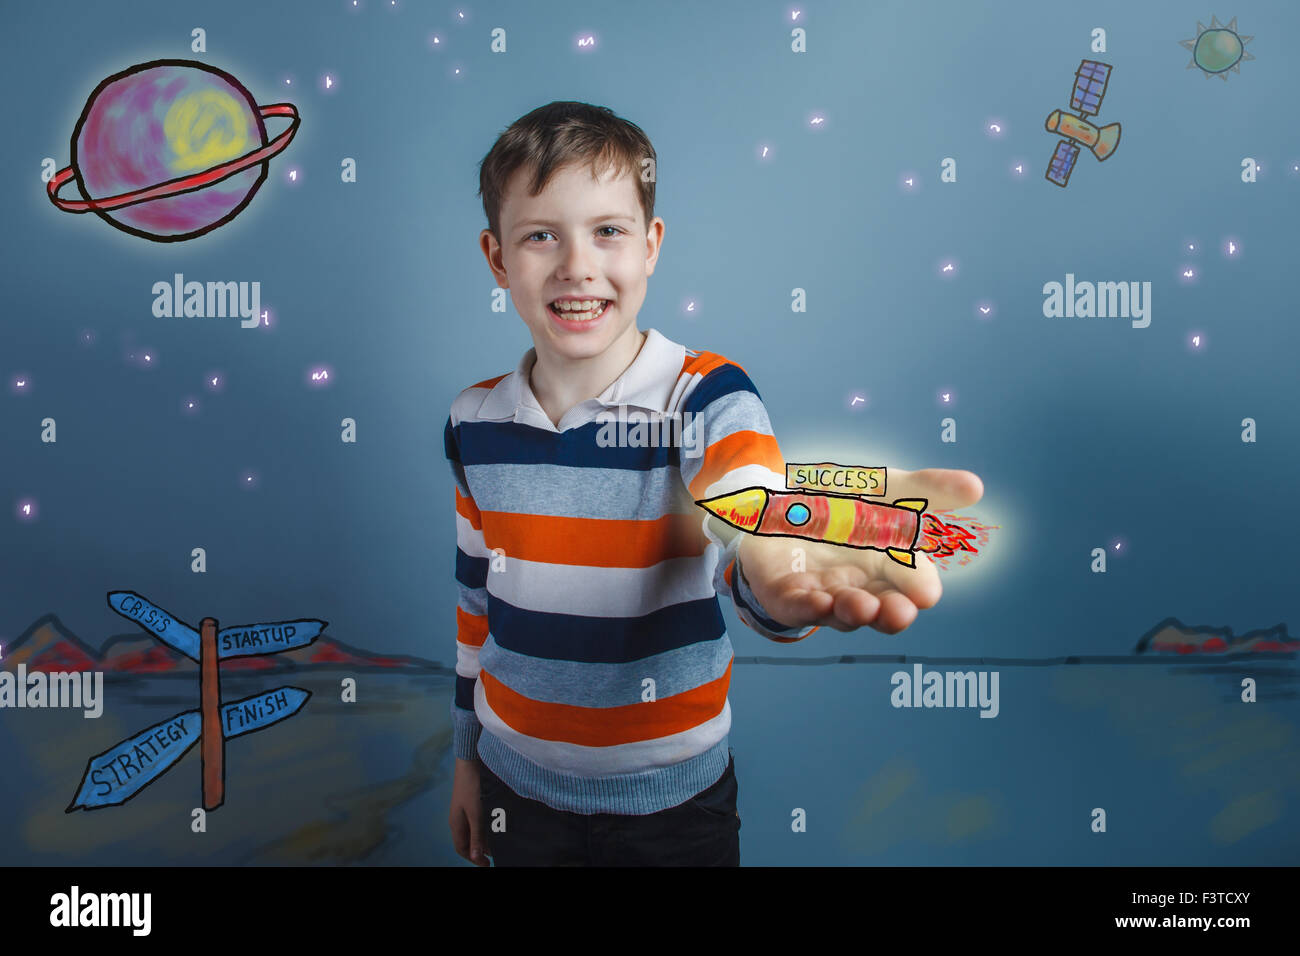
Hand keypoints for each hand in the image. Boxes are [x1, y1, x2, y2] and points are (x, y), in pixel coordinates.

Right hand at [449, 757, 490, 865]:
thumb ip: (476, 835)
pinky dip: (484, 829)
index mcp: (456, 824)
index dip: (473, 858)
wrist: (470, 762)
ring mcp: (463, 811)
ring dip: (482, 840)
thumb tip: (476, 856)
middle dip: (478, 851)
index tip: (487, 864)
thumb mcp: (476, 814)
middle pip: (466, 842)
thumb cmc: (471, 787)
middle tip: (493, 857)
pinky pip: (475, 822)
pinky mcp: (470, 803)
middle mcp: (458, 820)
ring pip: (472, 832)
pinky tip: (494, 827)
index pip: (461, 849)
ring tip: (496, 845)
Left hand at [736, 468, 982, 634]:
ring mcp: (825, 595)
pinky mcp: (788, 596)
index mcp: (890, 567)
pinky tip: (819, 603)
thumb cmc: (842, 506)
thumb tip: (976, 486)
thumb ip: (924, 489)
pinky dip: (809, 607)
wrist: (777, 506)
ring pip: (843, 612)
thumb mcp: (884, 490)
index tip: (926, 591)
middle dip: (893, 612)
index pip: (913, 582)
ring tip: (862, 606)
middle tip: (901, 612)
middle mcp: (862, 588)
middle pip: (883, 608)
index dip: (919, 587)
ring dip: (853, 611)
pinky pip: (799, 607)